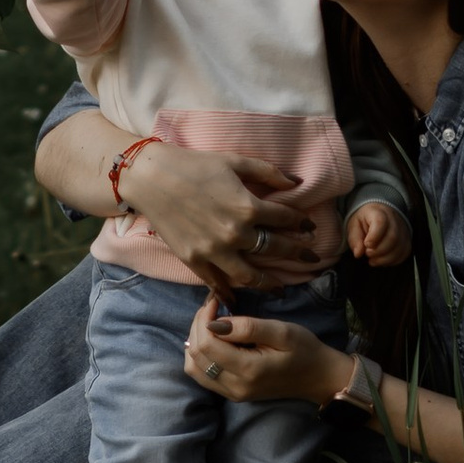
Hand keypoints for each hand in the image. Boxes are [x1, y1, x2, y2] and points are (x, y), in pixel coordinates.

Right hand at [114, 139, 323, 290]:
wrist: (152, 177)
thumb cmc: (194, 164)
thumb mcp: (234, 161)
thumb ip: (267, 172)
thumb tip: (296, 181)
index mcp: (247, 207)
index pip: (285, 219)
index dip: (301, 223)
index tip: (310, 228)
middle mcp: (235, 234)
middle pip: (274, 249)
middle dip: (297, 253)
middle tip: (311, 258)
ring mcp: (214, 252)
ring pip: (250, 276)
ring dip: (270, 283)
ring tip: (281, 288)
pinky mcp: (194, 261)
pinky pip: (217, 283)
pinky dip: (230, 294)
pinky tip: (239, 300)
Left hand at [183, 294, 350, 406]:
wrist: (316, 377)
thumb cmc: (303, 349)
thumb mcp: (281, 331)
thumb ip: (248, 327)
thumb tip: (215, 323)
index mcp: (247, 370)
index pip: (206, 345)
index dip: (204, 319)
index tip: (216, 300)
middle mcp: (234, 387)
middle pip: (195, 356)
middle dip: (198, 326)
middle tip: (212, 307)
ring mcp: (231, 393)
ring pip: (193, 367)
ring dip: (196, 340)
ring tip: (211, 321)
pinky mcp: (231, 394)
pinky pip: (202, 375)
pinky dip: (200, 355)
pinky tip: (213, 339)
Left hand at [347, 199, 410, 266]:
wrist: (380, 214)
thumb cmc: (366, 220)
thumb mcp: (354, 225)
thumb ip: (355, 238)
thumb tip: (358, 253)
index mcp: (378, 212)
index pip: (380, 222)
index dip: (374, 236)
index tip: (366, 244)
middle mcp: (394, 220)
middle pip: (392, 237)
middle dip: (378, 251)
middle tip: (368, 253)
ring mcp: (402, 231)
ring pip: (399, 248)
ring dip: (384, 259)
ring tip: (373, 258)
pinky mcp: (406, 241)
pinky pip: (404, 254)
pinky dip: (392, 261)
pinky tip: (382, 260)